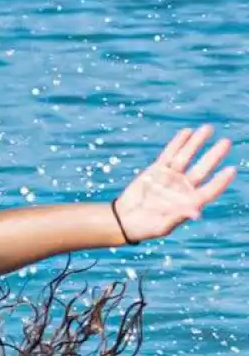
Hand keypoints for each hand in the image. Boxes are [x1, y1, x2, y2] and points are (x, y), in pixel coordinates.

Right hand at [113, 125, 235, 241]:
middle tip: (226, 142)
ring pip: (187, 157)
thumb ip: (179, 216)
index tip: (231, 170)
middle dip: (214, 155)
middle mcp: (183, 188)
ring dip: (197, 143)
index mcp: (188, 203)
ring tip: (208, 129)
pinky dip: (177, 143)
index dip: (221, 181)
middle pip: (203, 169)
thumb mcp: (162, 225)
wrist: (124, 220)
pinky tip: (187, 132)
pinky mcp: (157, 170)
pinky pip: (169, 153)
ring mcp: (171, 177)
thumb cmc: (145, 227)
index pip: (209, 190)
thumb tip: (197, 212)